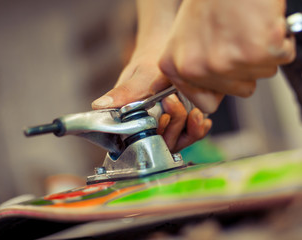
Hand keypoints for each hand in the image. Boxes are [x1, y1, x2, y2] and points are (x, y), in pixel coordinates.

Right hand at [91, 0, 210, 151]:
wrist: (165, 56)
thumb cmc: (148, 64)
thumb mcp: (138, 76)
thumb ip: (124, 92)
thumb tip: (98, 105)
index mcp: (131, 121)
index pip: (139, 142)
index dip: (153, 136)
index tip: (162, 118)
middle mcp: (149, 128)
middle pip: (162, 144)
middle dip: (174, 127)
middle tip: (175, 102)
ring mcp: (166, 127)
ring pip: (178, 141)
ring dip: (189, 130)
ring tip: (195, 114)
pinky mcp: (181, 124)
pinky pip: (190, 134)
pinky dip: (198, 128)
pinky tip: (203, 119)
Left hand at [159, 0, 295, 112]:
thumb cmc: (210, 1)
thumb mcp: (185, 39)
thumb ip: (194, 71)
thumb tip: (211, 100)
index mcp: (176, 67)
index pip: (207, 104)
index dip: (222, 87)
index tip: (226, 69)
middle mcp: (198, 69)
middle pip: (240, 90)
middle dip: (245, 67)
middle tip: (238, 37)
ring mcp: (228, 62)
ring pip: (262, 75)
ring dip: (261, 53)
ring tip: (248, 26)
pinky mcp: (259, 51)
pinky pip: (282, 58)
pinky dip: (281, 41)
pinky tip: (264, 23)